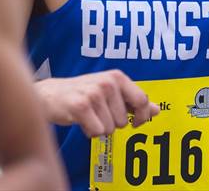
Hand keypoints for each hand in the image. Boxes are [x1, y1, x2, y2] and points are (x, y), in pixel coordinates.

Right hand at [36, 70, 159, 137]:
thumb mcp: (112, 93)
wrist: (52, 94)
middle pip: (123, 121)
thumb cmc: (85, 93)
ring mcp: (94, 93)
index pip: (142, 101)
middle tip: (98, 112)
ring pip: (110, 129)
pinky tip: (81, 120)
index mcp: (118, 77)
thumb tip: (156, 110)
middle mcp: (108, 82)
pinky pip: (97, 132)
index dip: (141, 117)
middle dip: (112, 122)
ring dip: (99, 127)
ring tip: (89, 115)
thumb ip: (134, 101)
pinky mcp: (81, 105)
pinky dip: (89, 132)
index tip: (134, 122)